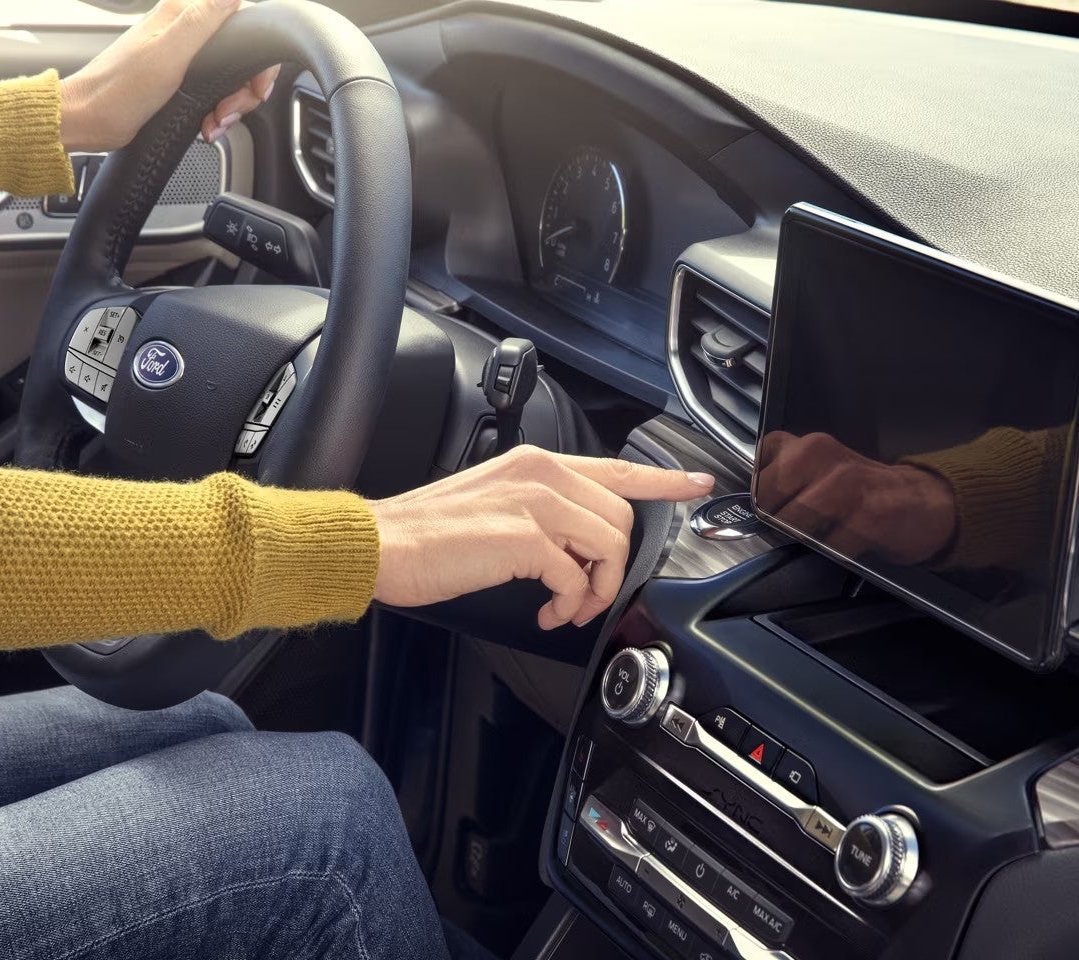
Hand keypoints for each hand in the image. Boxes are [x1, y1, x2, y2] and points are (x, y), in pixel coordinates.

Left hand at [58, 0, 279, 151]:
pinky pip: (216, 92)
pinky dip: (217, 112)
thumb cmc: (119, 90)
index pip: (243, 24)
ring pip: (231, 78)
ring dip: (230, 106)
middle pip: (241, 56)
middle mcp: (184, 30)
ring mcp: (183, 55)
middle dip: (243, 91)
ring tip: (213, 122)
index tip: (254, 88)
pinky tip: (206, 123)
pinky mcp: (180, 78)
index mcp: (182, 15)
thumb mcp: (167, 54)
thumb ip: (202, 21)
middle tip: (226, 110)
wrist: (91, 120)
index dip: (258, 61)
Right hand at [371, 446, 714, 628]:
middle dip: (613, 566)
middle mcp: (541, 474)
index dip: (664, 480)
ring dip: (597, 589)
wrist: (381, 544)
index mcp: (536, 464)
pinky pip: (578, 576)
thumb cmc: (427, 535)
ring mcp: (534, 502)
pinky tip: (549, 613)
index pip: (617, 468)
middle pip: (621, 518)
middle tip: (584, 597)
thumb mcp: (494, 505)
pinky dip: (572, 604)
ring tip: (567, 608)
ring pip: (609, 545)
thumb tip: (576, 549)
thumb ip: (541, 513)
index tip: (697, 485)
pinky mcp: (525, 538)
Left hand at [756, 431, 955, 564]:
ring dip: (804, 535)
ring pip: (795, 519)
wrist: (925, 502)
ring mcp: (848, 485)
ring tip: (824, 532)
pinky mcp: (869, 516)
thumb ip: (788, 476)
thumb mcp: (824, 470)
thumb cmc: (868, 491)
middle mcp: (826, 458)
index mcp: (811, 447)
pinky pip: (830, 544)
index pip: (761, 461)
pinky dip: (834, 550)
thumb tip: (754, 503)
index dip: (760, 490)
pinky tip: (848, 542)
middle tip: (795, 525)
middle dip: (776, 517)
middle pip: (769, 494)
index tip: (770, 503)